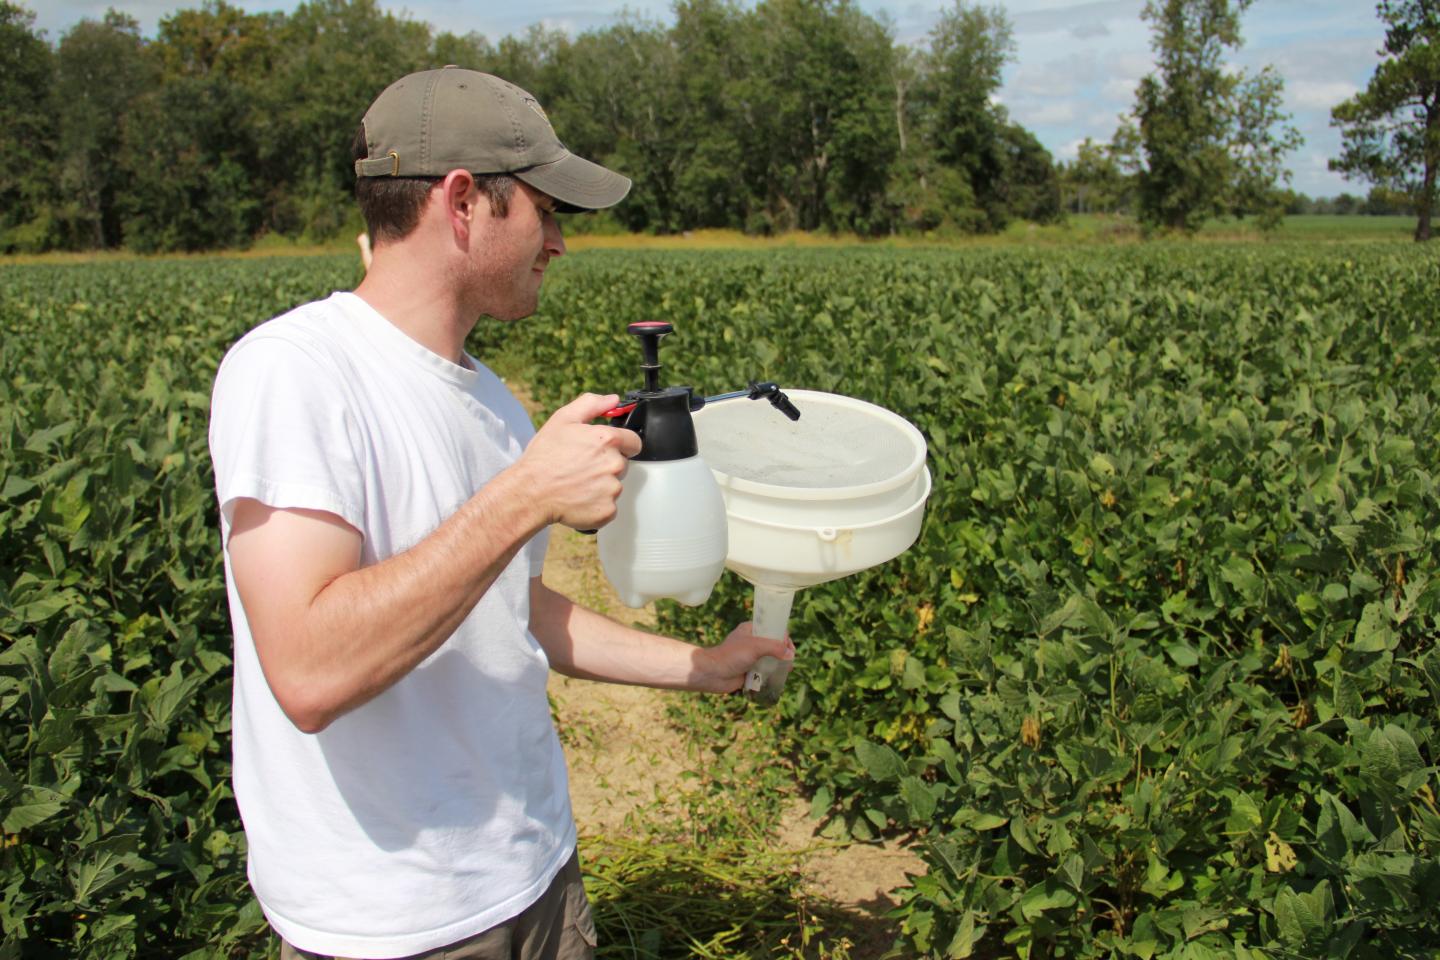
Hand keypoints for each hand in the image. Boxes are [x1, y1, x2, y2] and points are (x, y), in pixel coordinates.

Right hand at [514, 393, 642, 530]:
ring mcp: (612, 490)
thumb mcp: (563, 420)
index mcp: (607, 440)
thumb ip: (591, 404)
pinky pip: (608, 507)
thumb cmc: (544, 456)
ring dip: (601, 486)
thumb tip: (613, 400)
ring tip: (577, 484)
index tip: (605, 450)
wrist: (530, 492)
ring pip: (614, 486)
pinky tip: (578, 499)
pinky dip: (597, 505)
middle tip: (582, 467)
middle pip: (622, 464)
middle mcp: (614, 464)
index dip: (622, 444)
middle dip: (606, 465)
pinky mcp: (607, 511)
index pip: (634, 442)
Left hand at [691, 622, 794, 693]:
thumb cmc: (731, 656)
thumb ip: (774, 648)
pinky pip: (763, 671)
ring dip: (779, 664)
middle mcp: (751, 642)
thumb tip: (790, 655)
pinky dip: (771, 674)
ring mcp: (750, 656)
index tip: (789, 648)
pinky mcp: (748, 670)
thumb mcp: (755, 646)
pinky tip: (778, 679)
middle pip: (773, 645)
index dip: (783, 637)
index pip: (773, 629)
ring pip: (769, 659)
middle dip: (783, 652)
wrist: (712, 673)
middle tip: (789, 661)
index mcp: (751, 629)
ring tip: (787, 671)